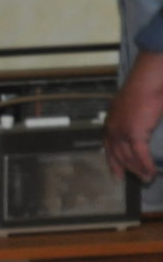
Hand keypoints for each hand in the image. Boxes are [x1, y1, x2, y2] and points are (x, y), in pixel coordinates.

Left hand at [105, 51, 162, 183]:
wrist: (146, 82)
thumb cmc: (142, 91)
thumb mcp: (131, 108)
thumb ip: (131, 118)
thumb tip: (140, 125)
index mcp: (110, 124)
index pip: (108, 148)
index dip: (113, 162)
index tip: (117, 174)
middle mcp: (112, 130)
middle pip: (118, 156)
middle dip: (128, 169)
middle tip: (139, 179)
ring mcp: (121, 133)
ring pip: (129, 158)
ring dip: (139, 170)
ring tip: (148, 178)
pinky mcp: (134, 134)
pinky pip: (140, 155)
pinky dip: (146, 165)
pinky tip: (152, 172)